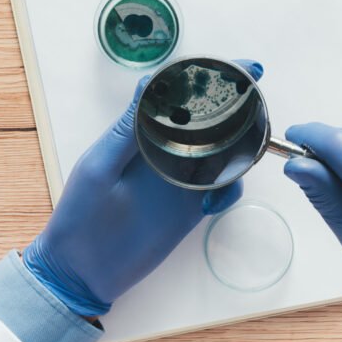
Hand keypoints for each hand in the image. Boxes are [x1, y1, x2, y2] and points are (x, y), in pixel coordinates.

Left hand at [23, 60, 262, 317]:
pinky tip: (214, 204)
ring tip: (246, 157)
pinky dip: (230, 190)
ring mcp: (183, 178)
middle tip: (260, 106)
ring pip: (226, 153)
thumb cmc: (80, 215)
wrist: (82, 272)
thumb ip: (128, 128)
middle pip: (213, 121)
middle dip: (242, 109)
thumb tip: (149, 82)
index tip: (245, 68)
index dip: (212, 79)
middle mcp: (169, 150)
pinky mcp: (193, 207)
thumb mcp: (101, 167)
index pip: (183, 96)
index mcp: (144, 132)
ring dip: (241, 151)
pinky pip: (224, 189)